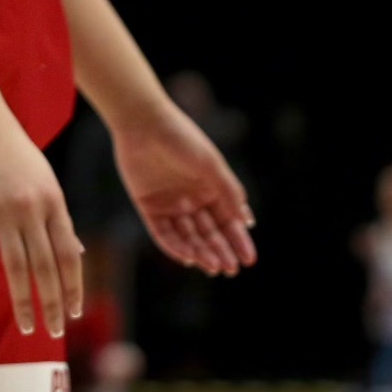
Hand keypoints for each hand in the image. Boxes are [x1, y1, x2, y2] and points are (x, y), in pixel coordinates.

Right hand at [0, 105, 84, 337]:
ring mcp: (2, 211)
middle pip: (46, 268)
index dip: (74, 286)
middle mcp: (32, 209)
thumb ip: (57, 217)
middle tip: (54, 331)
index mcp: (53, 201)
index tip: (75, 312)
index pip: (69, 254)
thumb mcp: (44, 180)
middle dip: (53, 304)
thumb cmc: (10, 149)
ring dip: (23, 303)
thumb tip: (77, 253)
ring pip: (16, 268)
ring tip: (28, 327)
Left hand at [112, 102, 256, 276]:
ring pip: (189, 236)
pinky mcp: (148, 205)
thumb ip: (229, 191)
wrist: (142, 122)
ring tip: (214, 267)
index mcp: (211, 188)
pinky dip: (175, 246)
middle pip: (209, 232)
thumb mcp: (211, 165)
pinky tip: (188, 258)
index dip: (239, 241)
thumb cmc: (182, 138)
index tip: (250, 260)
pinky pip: (163, 232)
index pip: (228, 221)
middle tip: (231, 270)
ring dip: (201, 252)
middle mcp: (192, 198)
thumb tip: (246, 221)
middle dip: (222, 251)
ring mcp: (170, 203)